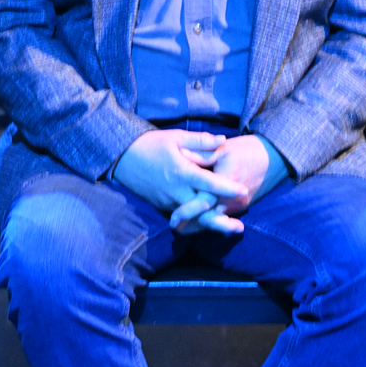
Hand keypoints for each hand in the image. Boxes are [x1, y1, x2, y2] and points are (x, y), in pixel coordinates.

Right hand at [113, 128, 247, 234]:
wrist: (122, 157)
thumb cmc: (151, 144)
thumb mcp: (176, 137)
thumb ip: (200, 140)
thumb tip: (223, 140)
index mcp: (181, 172)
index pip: (208, 182)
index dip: (226, 188)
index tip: (243, 191)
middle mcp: (175, 190)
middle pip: (201, 210)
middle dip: (220, 220)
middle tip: (240, 227)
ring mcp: (167, 201)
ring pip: (192, 217)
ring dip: (210, 223)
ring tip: (229, 229)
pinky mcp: (161, 206)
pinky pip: (181, 216)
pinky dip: (195, 220)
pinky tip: (208, 222)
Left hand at [165, 134, 290, 233]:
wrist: (274, 157)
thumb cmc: (246, 150)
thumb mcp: (223, 149)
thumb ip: (202, 153)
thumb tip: (181, 154)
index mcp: (228, 182)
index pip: (204, 201)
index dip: (187, 210)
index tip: (173, 218)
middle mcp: (234, 199)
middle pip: (209, 217)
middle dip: (191, 224)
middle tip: (173, 226)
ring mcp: (239, 206)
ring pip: (216, 220)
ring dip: (199, 223)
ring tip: (180, 227)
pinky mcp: (241, 207)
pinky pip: (223, 217)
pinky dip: (209, 219)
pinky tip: (195, 222)